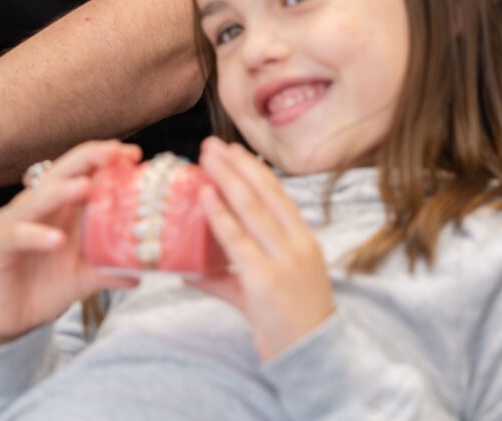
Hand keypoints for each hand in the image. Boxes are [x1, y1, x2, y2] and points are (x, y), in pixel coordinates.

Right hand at [0, 140, 142, 348]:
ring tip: (85, 187)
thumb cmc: (43, 286)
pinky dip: (35, 235)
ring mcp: (13, 222)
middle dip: (88, 159)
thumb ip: (108, 269)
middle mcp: (36, 206)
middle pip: (60, 173)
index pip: (81, 171)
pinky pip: (15, 235)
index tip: (133, 155)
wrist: (7, 321)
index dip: (104, 159)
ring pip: (36, 199)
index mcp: (59, 207)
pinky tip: (56, 239)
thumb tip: (142, 270)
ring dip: (61, 191)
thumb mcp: (83, 277)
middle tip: (114, 154)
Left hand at [191, 138, 335, 361]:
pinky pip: (236, 241)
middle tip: (210, 144)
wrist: (313, 358)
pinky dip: (219, 216)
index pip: (278, 194)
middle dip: (234, 165)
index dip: (254, 170)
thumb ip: (228, 275)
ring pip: (250, 209)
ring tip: (203, 158)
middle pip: (263, 193)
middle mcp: (297, 244)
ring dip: (224, 179)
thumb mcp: (265, 289)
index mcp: (304, 241)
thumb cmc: (290, 324)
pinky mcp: (264, 280)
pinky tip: (205, 197)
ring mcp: (282, 260)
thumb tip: (188, 268)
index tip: (233, 150)